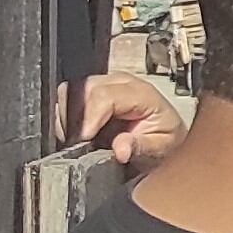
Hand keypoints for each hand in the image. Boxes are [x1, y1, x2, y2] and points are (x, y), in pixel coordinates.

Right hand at [62, 73, 183, 171]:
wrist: (166, 140)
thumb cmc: (165, 141)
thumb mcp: (161, 149)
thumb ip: (141, 148)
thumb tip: (120, 149)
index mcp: (141, 92)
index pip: (104, 96)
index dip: (89, 118)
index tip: (83, 139)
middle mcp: (121, 83)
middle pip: (83, 90)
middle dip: (76, 119)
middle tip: (79, 144)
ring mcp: (104, 85)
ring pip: (71, 92)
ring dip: (68, 118)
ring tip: (80, 140)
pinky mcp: (91, 92)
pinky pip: (67, 99)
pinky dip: (66, 118)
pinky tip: (78, 135)